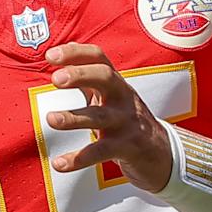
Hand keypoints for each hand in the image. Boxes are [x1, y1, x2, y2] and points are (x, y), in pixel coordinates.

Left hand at [42, 42, 172, 192]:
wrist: (161, 152)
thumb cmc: (127, 119)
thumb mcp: (111, 94)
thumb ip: (88, 74)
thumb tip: (66, 47)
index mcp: (115, 83)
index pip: (98, 58)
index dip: (76, 53)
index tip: (50, 55)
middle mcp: (122, 98)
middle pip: (105, 77)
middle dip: (80, 75)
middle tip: (55, 79)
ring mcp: (126, 122)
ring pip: (100, 116)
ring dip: (74, 117)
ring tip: (51, 119)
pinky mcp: (127, 147)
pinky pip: (100, 152)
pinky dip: (79, 158)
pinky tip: (58, 164)